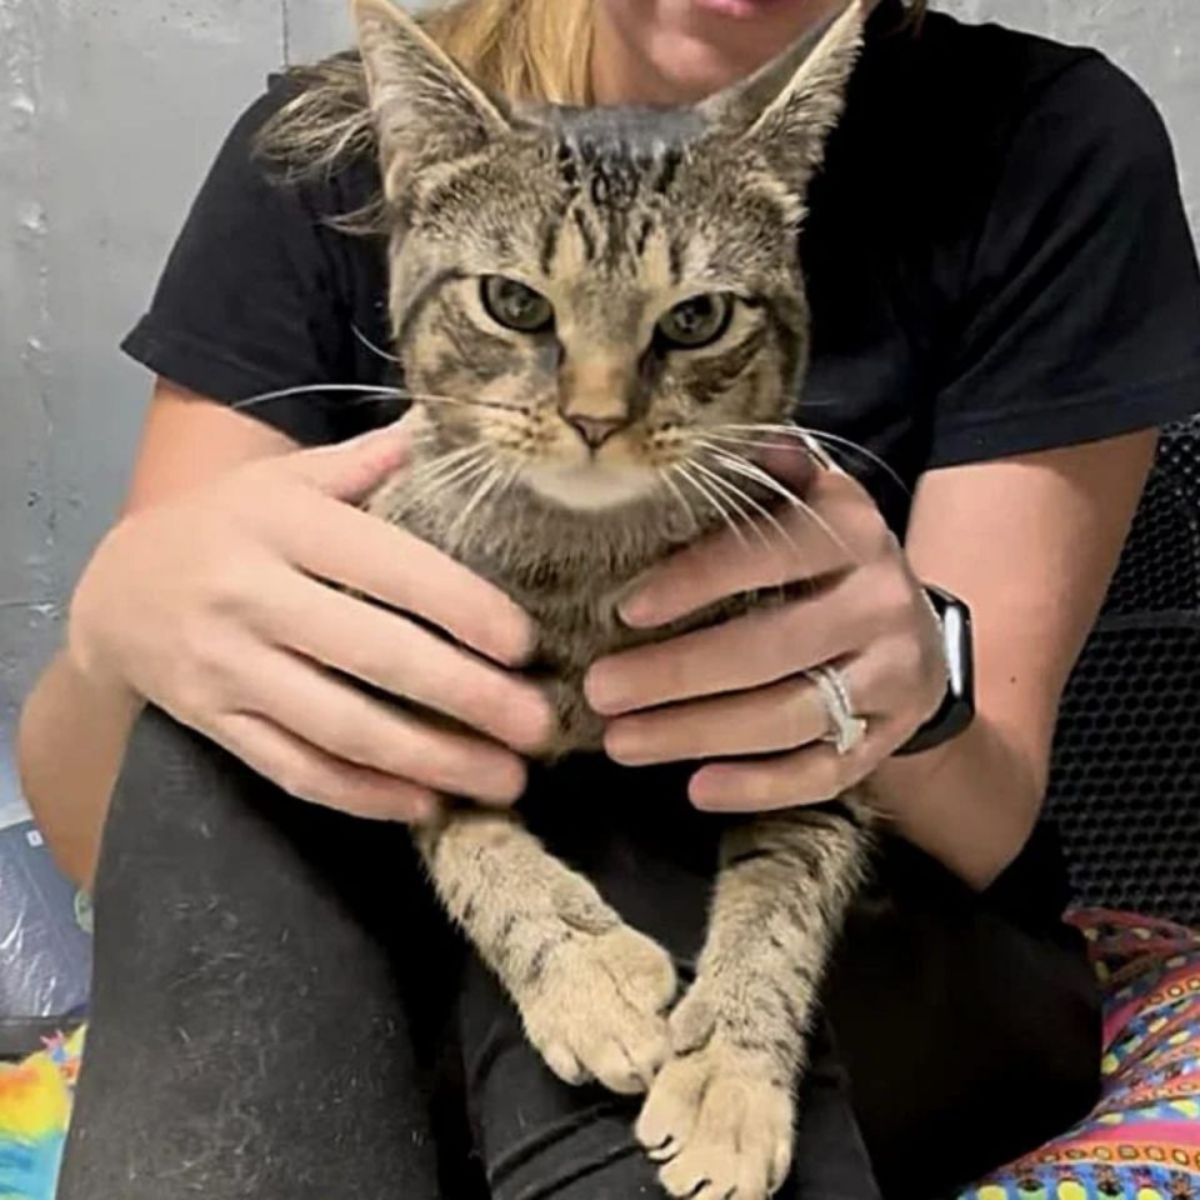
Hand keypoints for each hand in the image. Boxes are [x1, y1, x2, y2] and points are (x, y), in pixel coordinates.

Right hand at [68, 422, 552, 821]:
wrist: (112, 591)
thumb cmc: (225, 525)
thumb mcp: (283, 479)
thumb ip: (363, 464)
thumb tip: (443, 430)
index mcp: (282, 524)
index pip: (387, 567)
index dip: (462, 608)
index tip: (524, 644)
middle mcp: (251, 595)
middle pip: (374, 656)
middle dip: (466, 697)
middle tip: (539, 726)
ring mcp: (228, 668)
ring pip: (340, 727)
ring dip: (430, 761)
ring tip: (505, 780)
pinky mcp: (214, 724)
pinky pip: (295, 769)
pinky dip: (363, 795)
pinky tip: (425, 805)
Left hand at [584, 451, 947, 811]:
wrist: (915, 628)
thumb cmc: (825, 559)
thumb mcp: (808, 500)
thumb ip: (763, 476)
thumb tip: (703, 441)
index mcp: (854, 531)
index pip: (771, 552)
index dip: (697, 580)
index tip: (624, 609)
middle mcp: (883, 603)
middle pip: (772, 648)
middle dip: (676, 674)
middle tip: (599, 691)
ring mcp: (893, 677)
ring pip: (791, 717)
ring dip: (698, 734)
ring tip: (621, 742)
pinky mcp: (888, 737)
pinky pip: (825, 772)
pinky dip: (761, 787)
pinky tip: (697, 788)